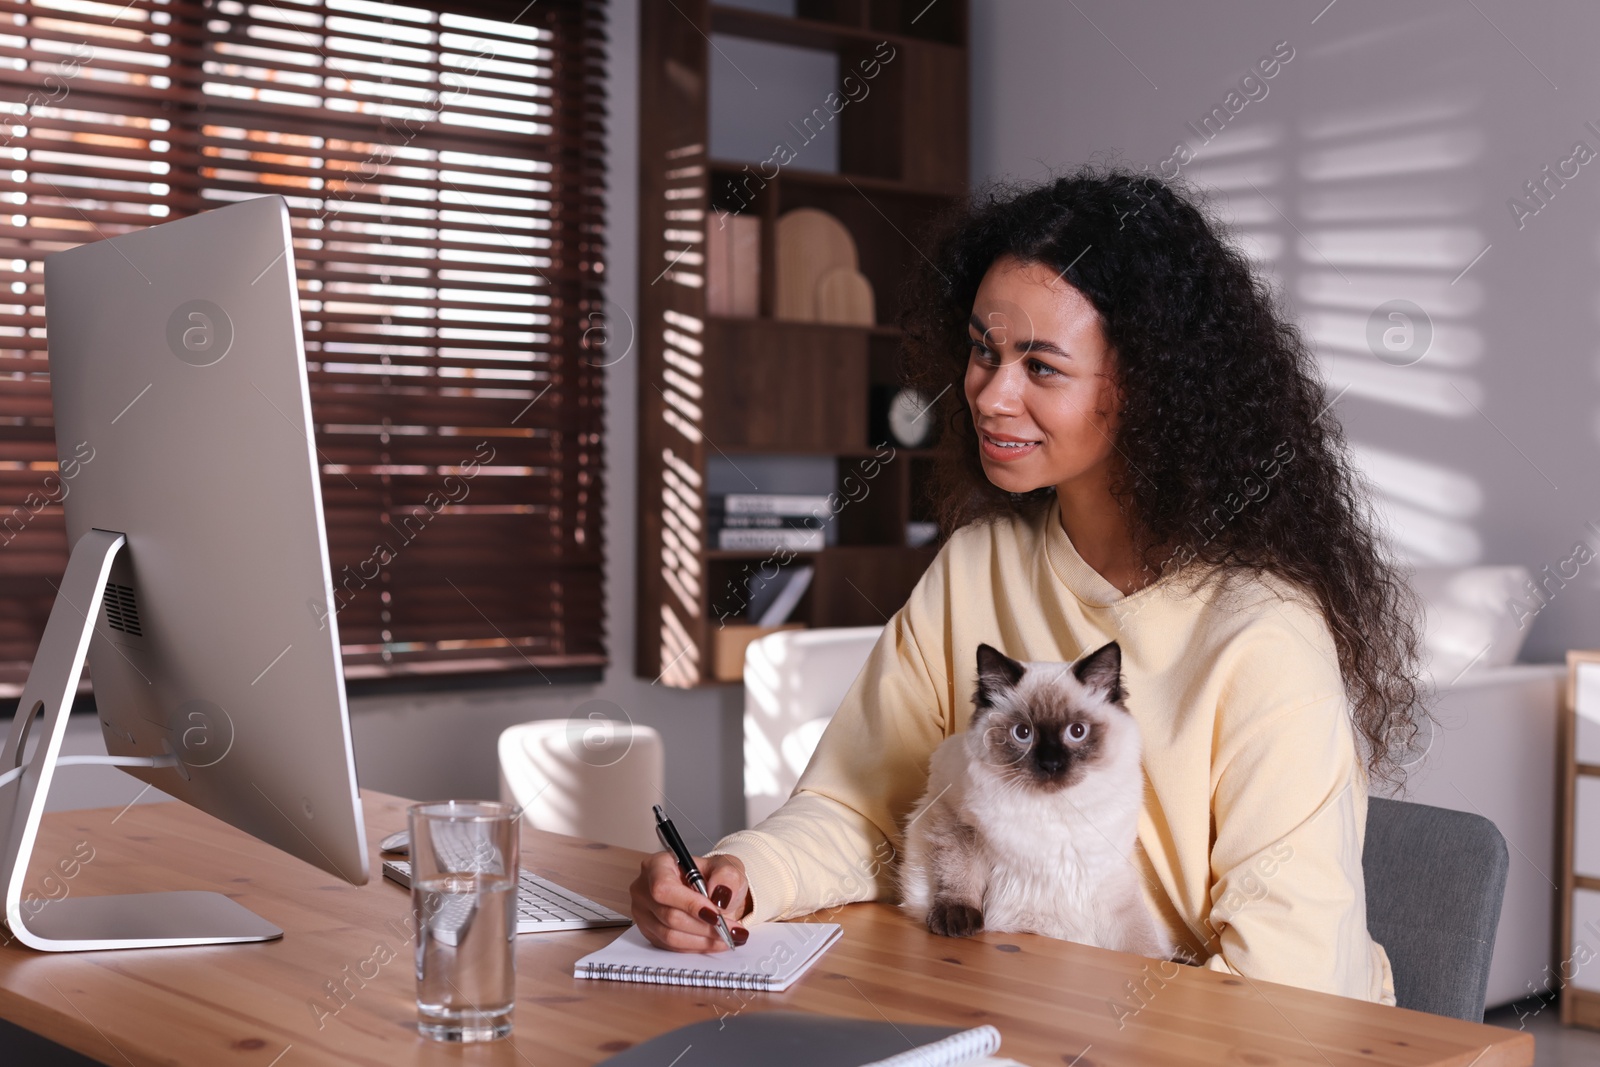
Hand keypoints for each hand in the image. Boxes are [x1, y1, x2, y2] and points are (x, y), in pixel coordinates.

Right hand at [629, 850, 752, 951]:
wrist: (713, 891)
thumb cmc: (715, 876)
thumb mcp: (727, 867)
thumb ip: (727, 877)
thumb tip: (720, 896)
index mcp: (658, 865)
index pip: (664, 887)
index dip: (689, 904)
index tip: (716, 915)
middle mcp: (644, 889)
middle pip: (668, 915)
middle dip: (703, 926)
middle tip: (730, 930)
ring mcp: (644, 913)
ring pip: (670, 935)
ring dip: (702, 940)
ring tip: (728, 937)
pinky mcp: (650, 932)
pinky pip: (672, 946)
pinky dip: (696, 946)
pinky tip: (715, 942)